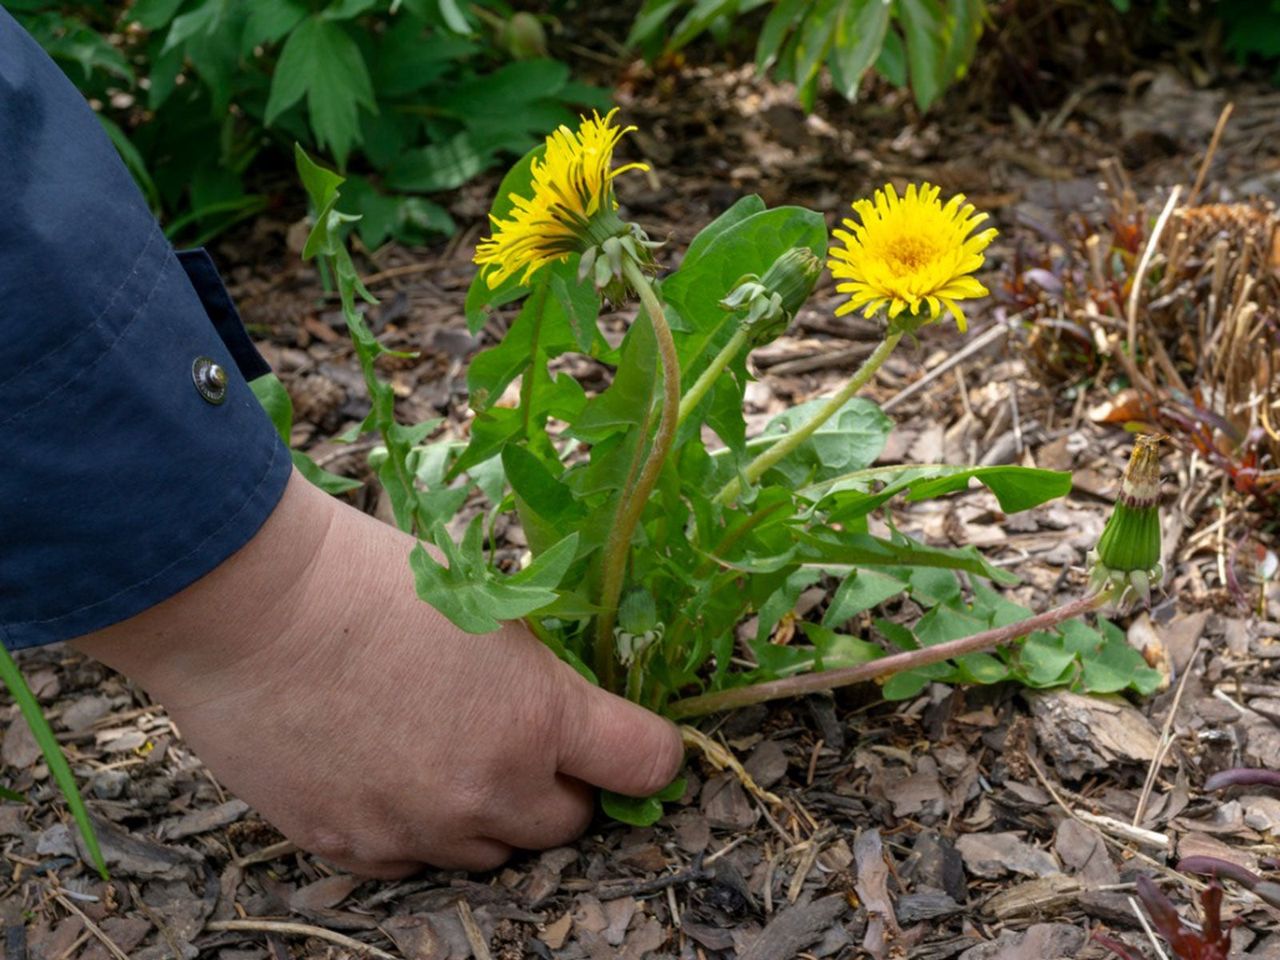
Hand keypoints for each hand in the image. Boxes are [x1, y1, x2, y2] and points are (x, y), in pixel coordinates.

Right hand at [73, 469, 683, 876]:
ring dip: (490, 816)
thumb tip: (565, 710)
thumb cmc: (371, 581)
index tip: (635, 743)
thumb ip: (538, 679)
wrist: (252, 609)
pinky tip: (388, 776)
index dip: (649, 751)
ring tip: (448, 755)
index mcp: (538, 719)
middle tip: (527, 744)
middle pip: (568, 826)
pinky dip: (417, 830)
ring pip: (491, 854)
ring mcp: (417, 828)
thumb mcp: (489, 609)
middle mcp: (488, 790)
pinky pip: (414, 861)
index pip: (645, 764)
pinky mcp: (352, 847)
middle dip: (561, 788)